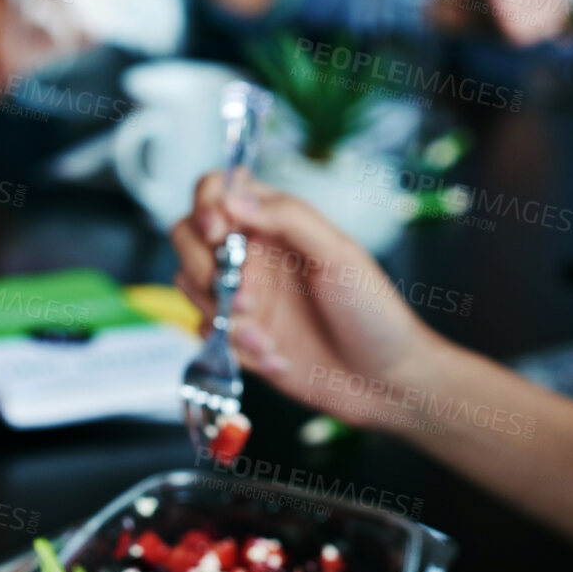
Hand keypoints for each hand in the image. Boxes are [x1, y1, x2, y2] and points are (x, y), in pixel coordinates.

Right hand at [171, 173, 447, 433]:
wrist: (384, 381)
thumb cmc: (373, 311)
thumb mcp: (339, 255)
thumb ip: (289, 218)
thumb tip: (233, 198)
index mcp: (277, 224)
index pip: (218, 190)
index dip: (206, 205)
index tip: (218, 233)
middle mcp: (254, 255)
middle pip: (188, 236)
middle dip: (203, 266)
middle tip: (243, 297)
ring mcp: (243, 296)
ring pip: (191, 286)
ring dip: (222, 315)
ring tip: (266, 336)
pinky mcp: (239, 337)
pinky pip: (205, 333)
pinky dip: (233, 348)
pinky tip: (275, 358)